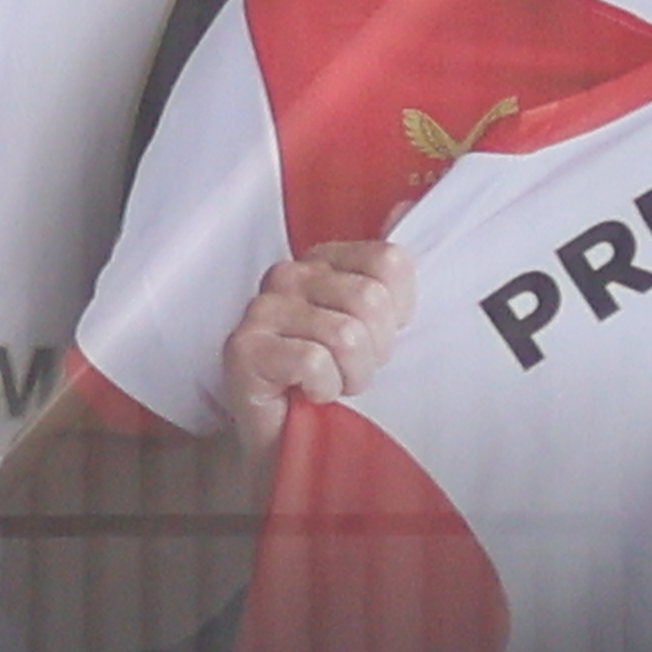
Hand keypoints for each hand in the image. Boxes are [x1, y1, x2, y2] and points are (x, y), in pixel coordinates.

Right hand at [215, 236, 411, 452]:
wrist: (290, 448)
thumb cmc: (334, 385)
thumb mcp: (375, 326)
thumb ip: (388, 271)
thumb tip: (408, 204)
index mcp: (323, 261)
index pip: (390, 261)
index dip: (398, 314)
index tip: (378, 339)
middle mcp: (289, 275)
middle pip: (370, 299)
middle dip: (374, 351)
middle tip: (352, 372)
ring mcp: (261, 309)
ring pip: (344, 334)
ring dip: (350, 377)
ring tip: (332, 387)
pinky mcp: (243, 348)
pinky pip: (312, 361)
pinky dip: (322, 389)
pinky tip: (307, 395)